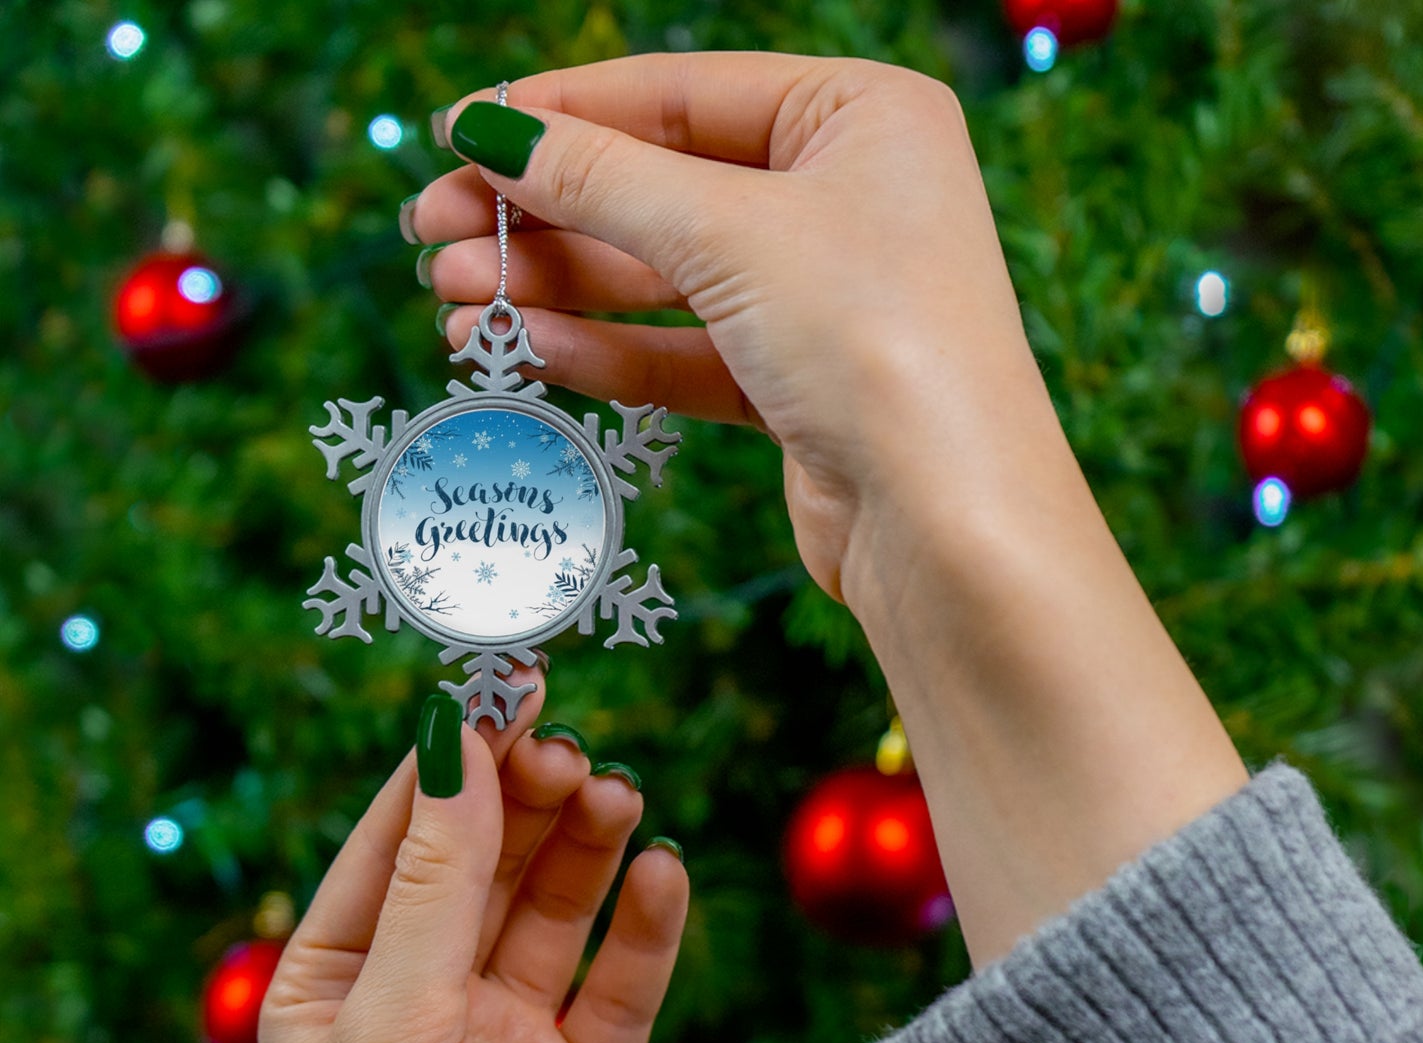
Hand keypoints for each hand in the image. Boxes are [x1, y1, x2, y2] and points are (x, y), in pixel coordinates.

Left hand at [259, 678, 687, 1042]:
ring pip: (557, 910)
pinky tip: (664, 876)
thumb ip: (438, 878)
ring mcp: (508, 1039)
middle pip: (487, 861)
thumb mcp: (394, 1019)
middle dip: (527, 799)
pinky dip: (646, 928)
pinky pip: (622, 983)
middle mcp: (424, 999)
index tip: (504, 683)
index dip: (453, 757)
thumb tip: (455, 737)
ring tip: (619, 797)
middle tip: (572, 750)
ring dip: (589, 848)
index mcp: (340, 978)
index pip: (400, 836)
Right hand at [411, 53, 1056, 603]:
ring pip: (663, 279)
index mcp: (860, 116)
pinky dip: (607, 351)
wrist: (948, 526)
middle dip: (543, 215)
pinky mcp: (798, 388)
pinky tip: (527, 350)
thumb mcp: (728, 233)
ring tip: (454, 302)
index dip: (561, 113)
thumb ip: (602, 179)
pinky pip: (684, 353)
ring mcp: (822, 298)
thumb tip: (490, 131)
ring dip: (557, 289)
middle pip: (661, 188)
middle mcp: (846, 198)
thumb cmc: (874, 342)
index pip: (680, 94)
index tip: (456, 133)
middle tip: (432, 235)